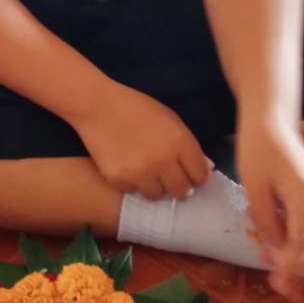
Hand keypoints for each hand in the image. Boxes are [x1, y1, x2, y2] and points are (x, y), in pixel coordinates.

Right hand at [75, 81, 210, 200]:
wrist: (97, 106)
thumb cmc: (136, 107)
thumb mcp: (169, 118)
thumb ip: (188, 144)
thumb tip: (206, 169)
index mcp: (179, 142)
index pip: (200, 175)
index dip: (197, 176)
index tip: (190, 175)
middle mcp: (163, 162)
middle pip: (182, 191)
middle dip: (179, 186)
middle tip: (170, 179)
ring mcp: (140, 173)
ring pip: (157, 196)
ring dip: (156, 187)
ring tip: (147, 173)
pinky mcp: (119, 180)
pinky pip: (133, 192)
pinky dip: (133, 184)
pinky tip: (128, 167)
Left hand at [237, 123, 303, 288]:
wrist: (271, 122)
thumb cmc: (257, 152)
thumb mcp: (254, 190)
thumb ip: (268, 223)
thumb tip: (277, 252)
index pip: (303, 244)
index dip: (290, 267)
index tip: (275, 283)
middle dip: (299, 269)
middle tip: (277, 283)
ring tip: (278, 267)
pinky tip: (287, 248)